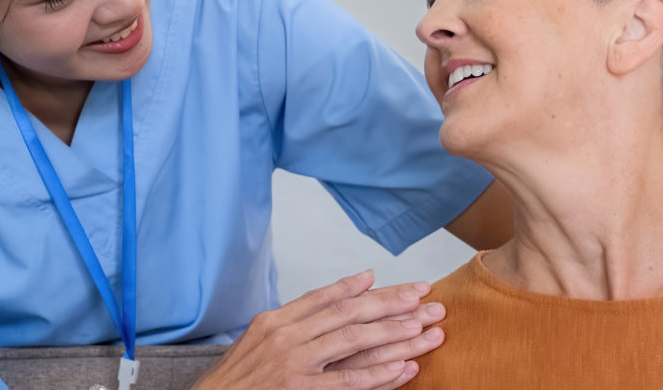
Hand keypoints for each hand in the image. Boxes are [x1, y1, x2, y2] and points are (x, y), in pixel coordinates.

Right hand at [193, 270, 446, 389]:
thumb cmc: (236, 380)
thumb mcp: (256, 341)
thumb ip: (291, 321)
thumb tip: (328, 301)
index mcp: (274, 320)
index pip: (325, 297)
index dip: (362, 288)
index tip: (392, 282)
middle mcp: (285, 336)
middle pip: (348, 313)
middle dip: (392, 304)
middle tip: (425, 298)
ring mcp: (293, 363)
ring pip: (355, 341)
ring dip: (395, 334)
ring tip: (426, 329)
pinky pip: (348, 381)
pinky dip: (379, 375)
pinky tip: (404, 368)